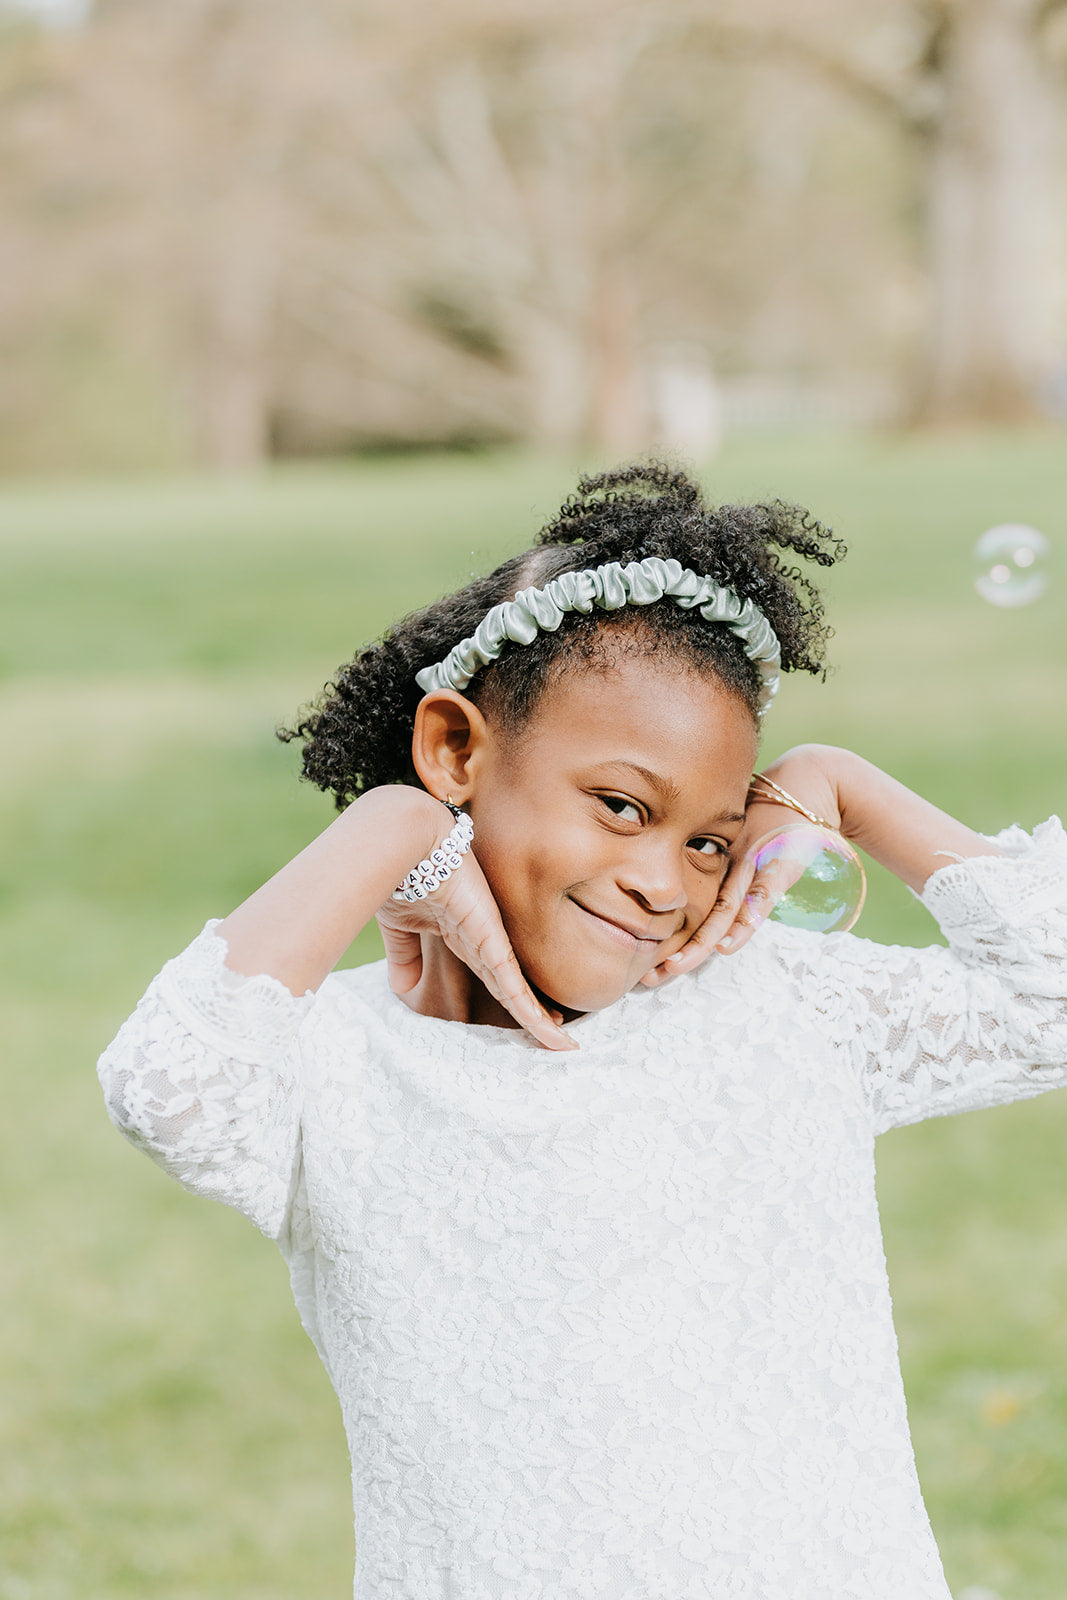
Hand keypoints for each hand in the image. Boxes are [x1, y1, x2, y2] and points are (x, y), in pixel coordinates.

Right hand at [376, 838, 576, 1051]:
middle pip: (514, 985)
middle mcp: (483, 936)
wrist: (407, 840)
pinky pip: (513, 985)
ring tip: (562, 1048)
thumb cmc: (401, 870)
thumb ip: (404, 955)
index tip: (531, 1016)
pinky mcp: (490, 938)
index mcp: (464, 931)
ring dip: (541, 1021)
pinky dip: (531, 1013)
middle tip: (558, 1037)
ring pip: (520, 991)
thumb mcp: (400, 922)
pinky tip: (550, 1033)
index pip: (495, 972)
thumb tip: (401, 988)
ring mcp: (490, 937)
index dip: (513, 997)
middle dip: (535, 1012)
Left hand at [639, 746, 842, 985]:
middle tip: (649, 978)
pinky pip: (762, 895)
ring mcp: (752, 865)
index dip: (674, 942)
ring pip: (722, 910)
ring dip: (699, 941)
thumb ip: (741, 882)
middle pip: (701, 917)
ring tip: (674, 967)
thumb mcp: (755, 854)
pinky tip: (726, 944)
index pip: (694, 913)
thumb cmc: (777, 821)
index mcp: (720, 869)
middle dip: (677, 950)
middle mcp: (730, 868)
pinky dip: (746, 920)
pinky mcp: (779, 862)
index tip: (649, 969)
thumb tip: (719, 917)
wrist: (805, 785)